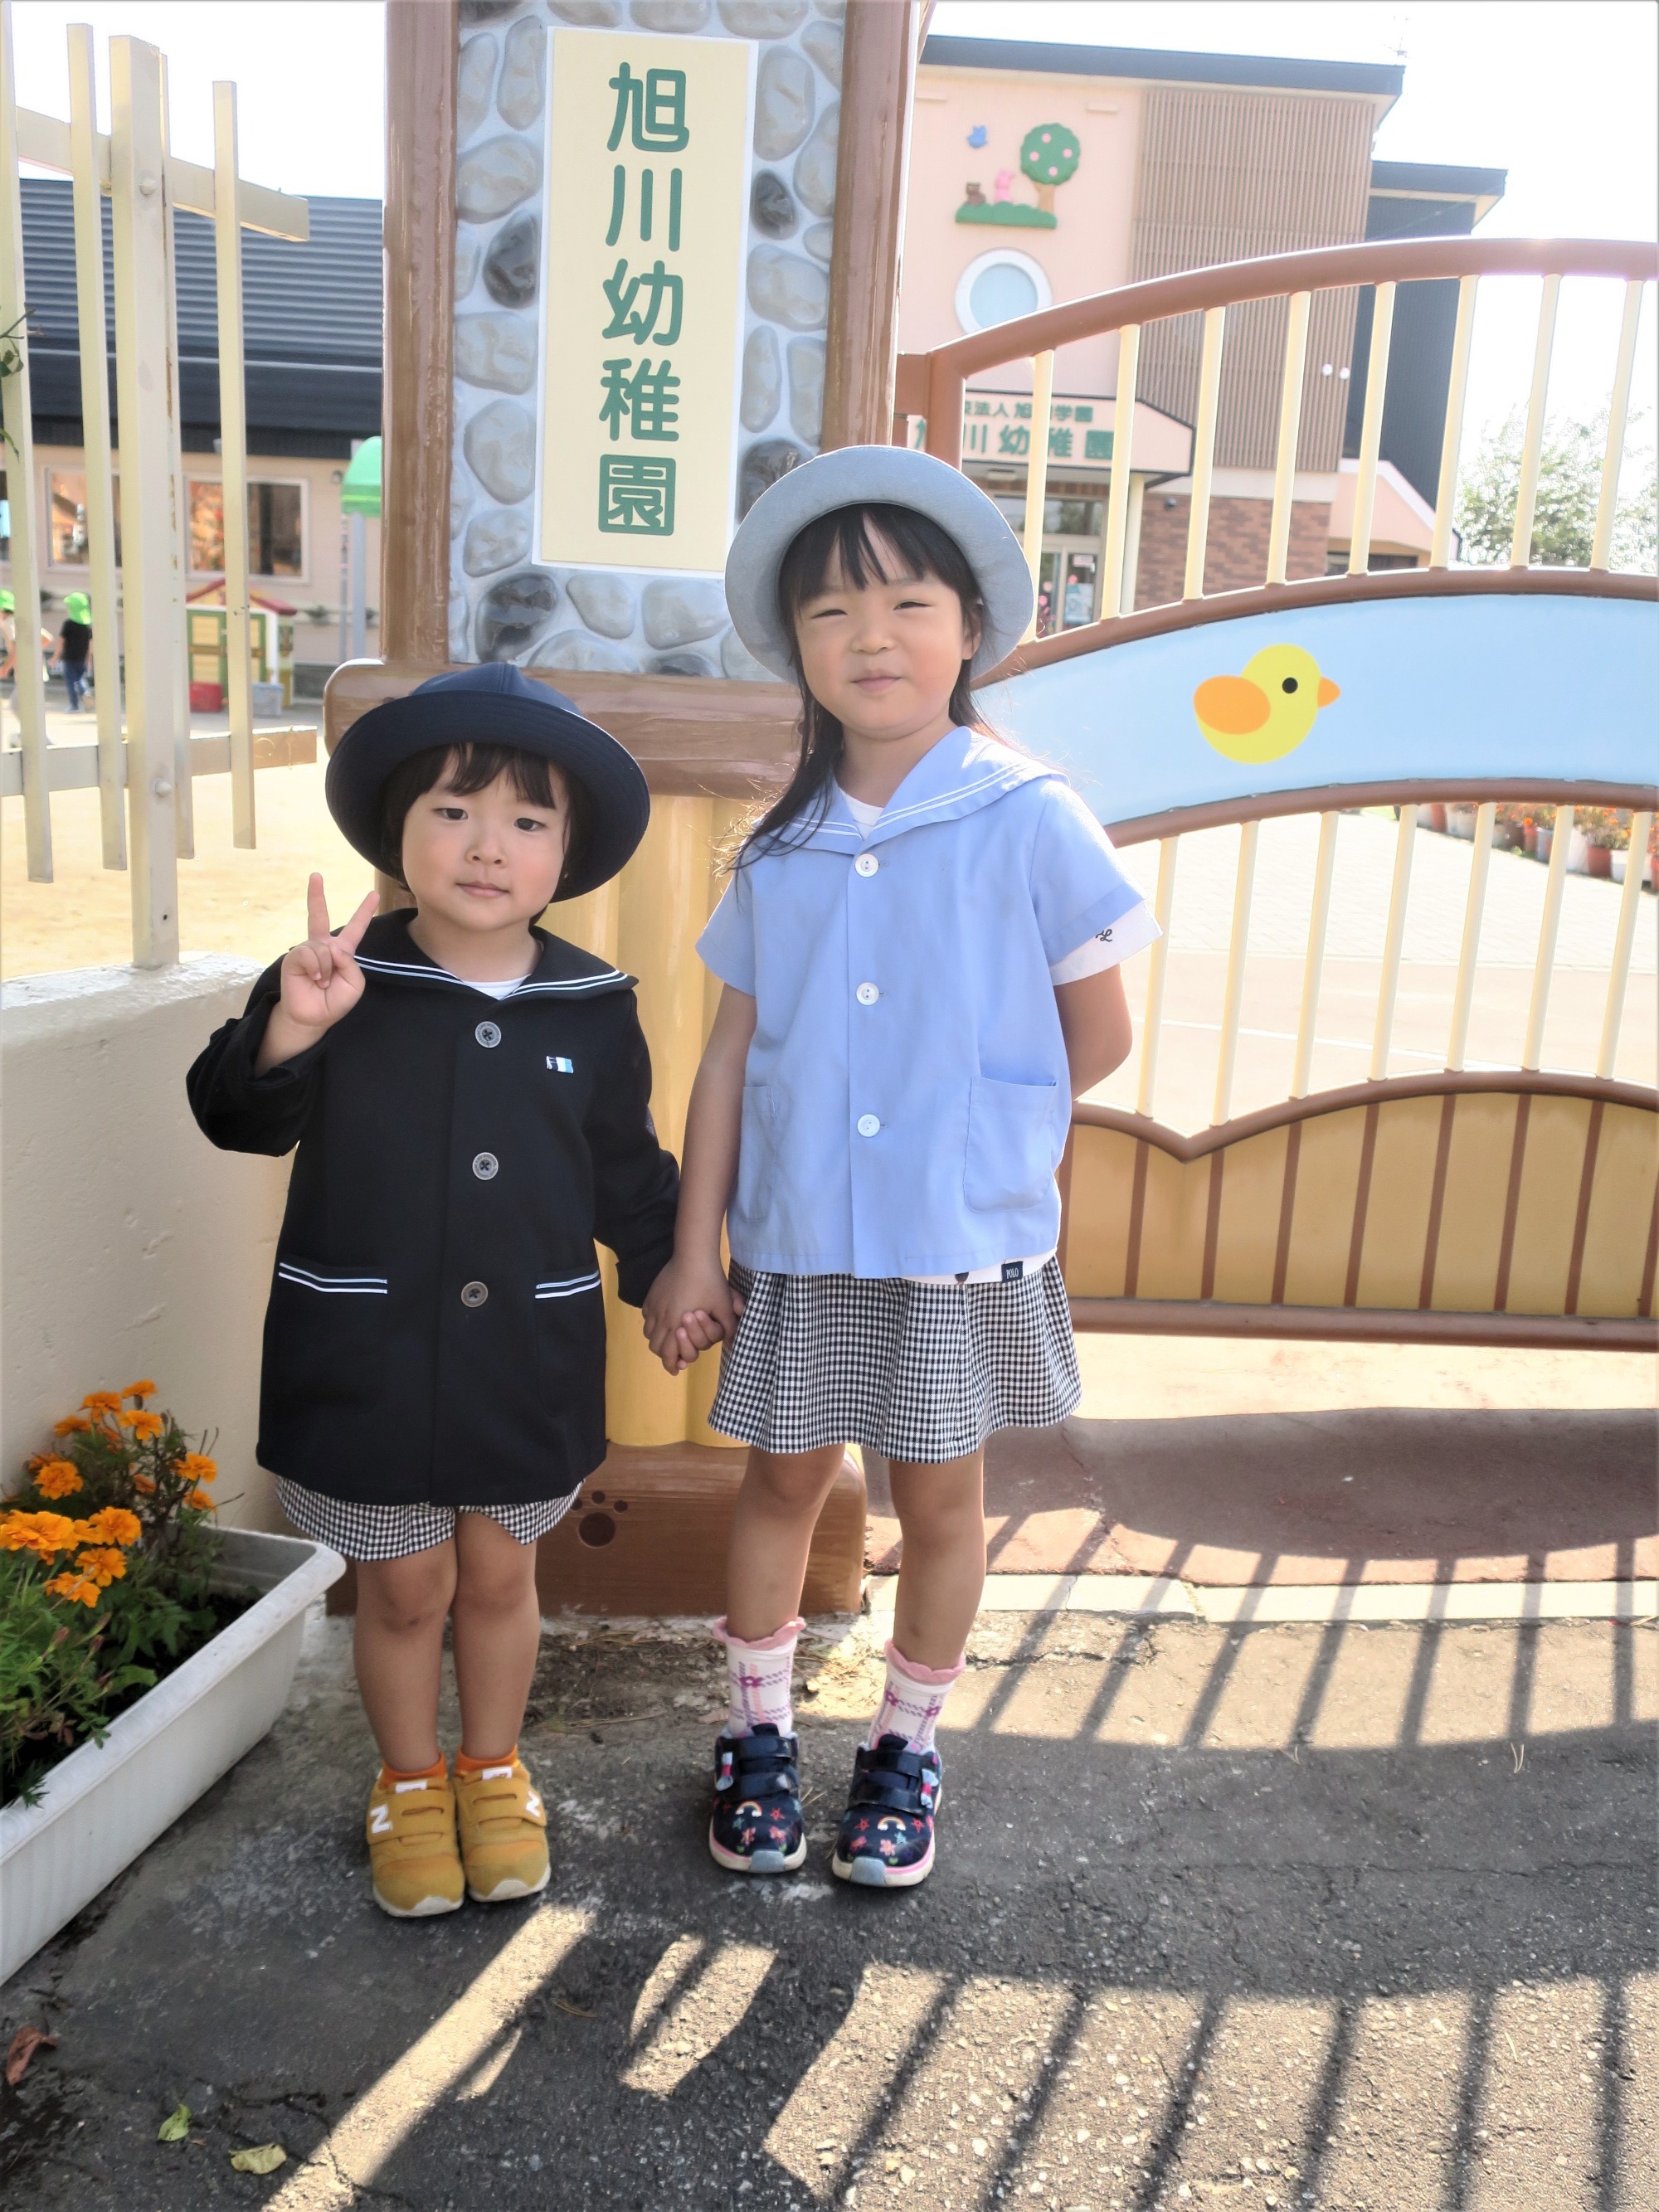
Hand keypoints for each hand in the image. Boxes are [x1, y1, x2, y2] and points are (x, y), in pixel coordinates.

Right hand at [256, 874, 377, 1072]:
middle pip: (320, 916)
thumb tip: (331, 946)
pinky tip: (315, 979)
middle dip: (316, 895)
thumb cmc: (335, 1001)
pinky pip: (310, 954)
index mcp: (342, 952)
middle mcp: (323, 946)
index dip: (364, 912)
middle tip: (316, 875)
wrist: (313, 1017)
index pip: (355, 929)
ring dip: (327, 969)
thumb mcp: (354, 984)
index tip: (373, 895)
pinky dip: (317, 968)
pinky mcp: (294, 957)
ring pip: (324, 948)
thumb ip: (350, 963)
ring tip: (322, 982)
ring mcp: (307, 950)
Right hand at [643, 1257, 742, 1374]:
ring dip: (658, 1340)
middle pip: (656, 1347)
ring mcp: (654, 1306)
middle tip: (674, 1358)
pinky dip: (652, 1324)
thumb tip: (732, 1344)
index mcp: (679, 1325)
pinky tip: (662, 1321)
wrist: (693, 1256)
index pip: (669, 1354)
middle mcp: (662, 1319)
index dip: (672, 1365)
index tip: (678, 1369)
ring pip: (649, 1334)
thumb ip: (728, 1328)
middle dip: (665, 1355)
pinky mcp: (651, 1296)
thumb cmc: (711, 1282)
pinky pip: (646, 1316)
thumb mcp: (724, 1307)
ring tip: (668, 1340)